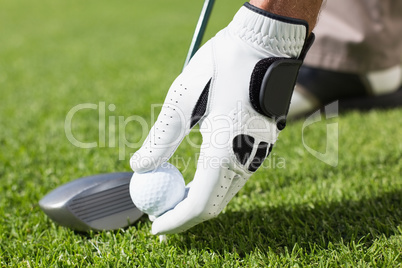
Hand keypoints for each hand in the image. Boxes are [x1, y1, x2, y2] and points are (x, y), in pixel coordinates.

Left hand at [130, 3, 311, 233]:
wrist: (264, 41)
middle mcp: (247, 158)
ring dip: (198, 201)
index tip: (154, 227)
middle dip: (184, 216)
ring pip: (225, 193)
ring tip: (171, 197)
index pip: (199, 205)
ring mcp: (259, 152)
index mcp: (225, 150)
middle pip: (214, 205)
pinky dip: (212, 186)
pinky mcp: (263, 144)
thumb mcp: (182, 99)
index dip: (175, 221)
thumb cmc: (221, 64)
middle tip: (158, 215)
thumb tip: (138, 167)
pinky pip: (235, 177)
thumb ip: (161, 138)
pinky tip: (195, 177)